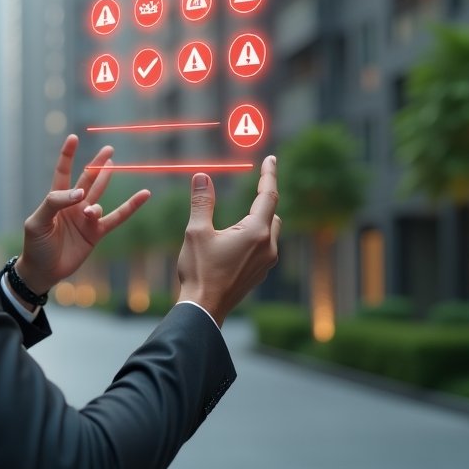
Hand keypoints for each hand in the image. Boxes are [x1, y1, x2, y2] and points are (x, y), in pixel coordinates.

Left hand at [13, 135, 150, 295]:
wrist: (43, 271)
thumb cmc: (35, 245)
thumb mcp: (38, 221)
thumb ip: (55, 203)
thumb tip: (80, 193)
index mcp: (56, 199)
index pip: (63, 172)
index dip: (67, 155)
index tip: (74, 137)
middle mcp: (73, 205)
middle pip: (86, 179)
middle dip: (96, 164)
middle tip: (108, 150)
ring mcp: (86, 218)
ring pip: (100, 194)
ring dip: (105, 181)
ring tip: (112, 165)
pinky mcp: (96, 233)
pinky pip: (117, 217)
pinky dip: (131, 207)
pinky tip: (144, 195)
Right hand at [176, 156, 280, 326]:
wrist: (203, 309)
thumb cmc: (199, 271)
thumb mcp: (196, 232)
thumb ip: (202, 202)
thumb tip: (202, 176)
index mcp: (255, 232)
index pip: (268, 195)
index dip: (269, 175)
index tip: (272, 159)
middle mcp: (267, 246)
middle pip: (272, 214)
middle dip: (262, 200)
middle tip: (254, 186)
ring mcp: (266, 263)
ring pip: (270, 232)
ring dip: (259, 220)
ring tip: (240, 217)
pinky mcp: (259, 274)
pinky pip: (264, 247)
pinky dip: (255, 237)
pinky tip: (235, 241)